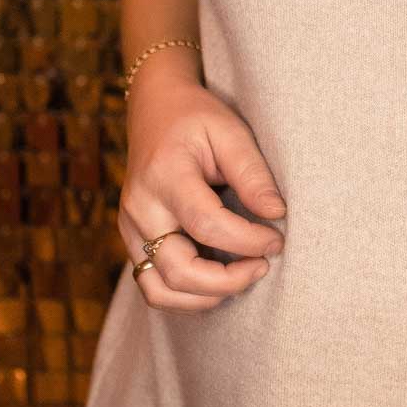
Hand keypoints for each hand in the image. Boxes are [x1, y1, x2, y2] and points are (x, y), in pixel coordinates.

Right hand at [119, 63, 286, 310]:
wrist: (153, 109)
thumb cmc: (196, 118)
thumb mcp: (230, 131)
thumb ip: (253, 173)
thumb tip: (276, 214)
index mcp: (165, 175)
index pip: (206, 224)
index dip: (247, 240)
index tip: (276, 239)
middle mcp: (140, 208)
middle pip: (178, 270)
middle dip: (228, 281)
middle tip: (263, 266)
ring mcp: (130, 228)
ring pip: (159, 291)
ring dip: (205, 297)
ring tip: (242, 277)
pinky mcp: (132, 241)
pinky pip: (153, 286)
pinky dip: (187, 295)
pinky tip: (219, 280)